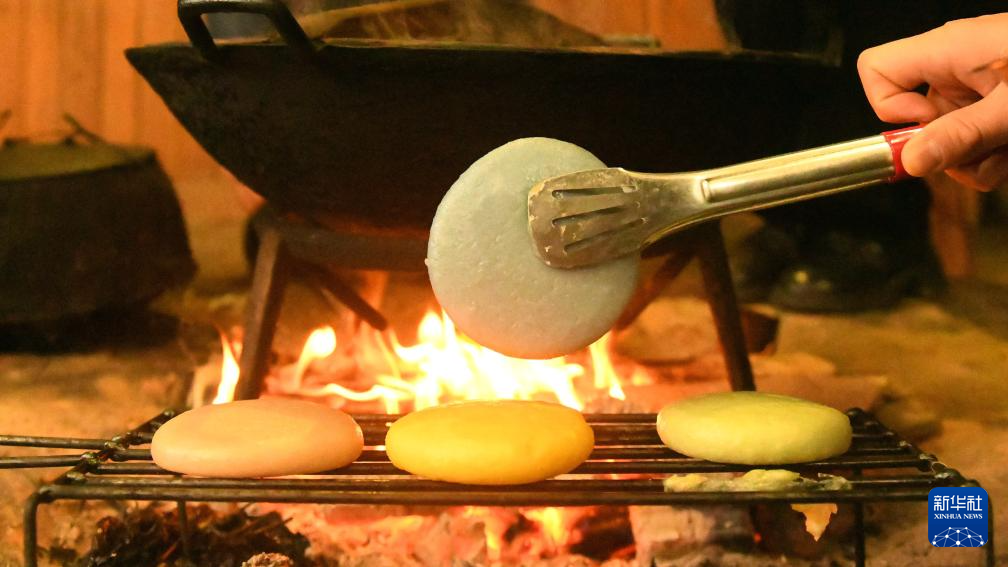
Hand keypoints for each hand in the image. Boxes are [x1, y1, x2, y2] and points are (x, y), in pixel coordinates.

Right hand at [857, 13, 1007, 188]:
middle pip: (919, 119)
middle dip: (949, 150)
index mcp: (946, 51)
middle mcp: (956, 65)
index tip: (924, 130)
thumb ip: (962, 135)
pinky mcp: (998, 96)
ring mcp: (978, 83)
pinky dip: (997, 152)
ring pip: (951, 136)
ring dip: (979, 158)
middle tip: (987, 152)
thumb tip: (909, 162)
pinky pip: (977, 135)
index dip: (887, 108)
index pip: (876, 70)